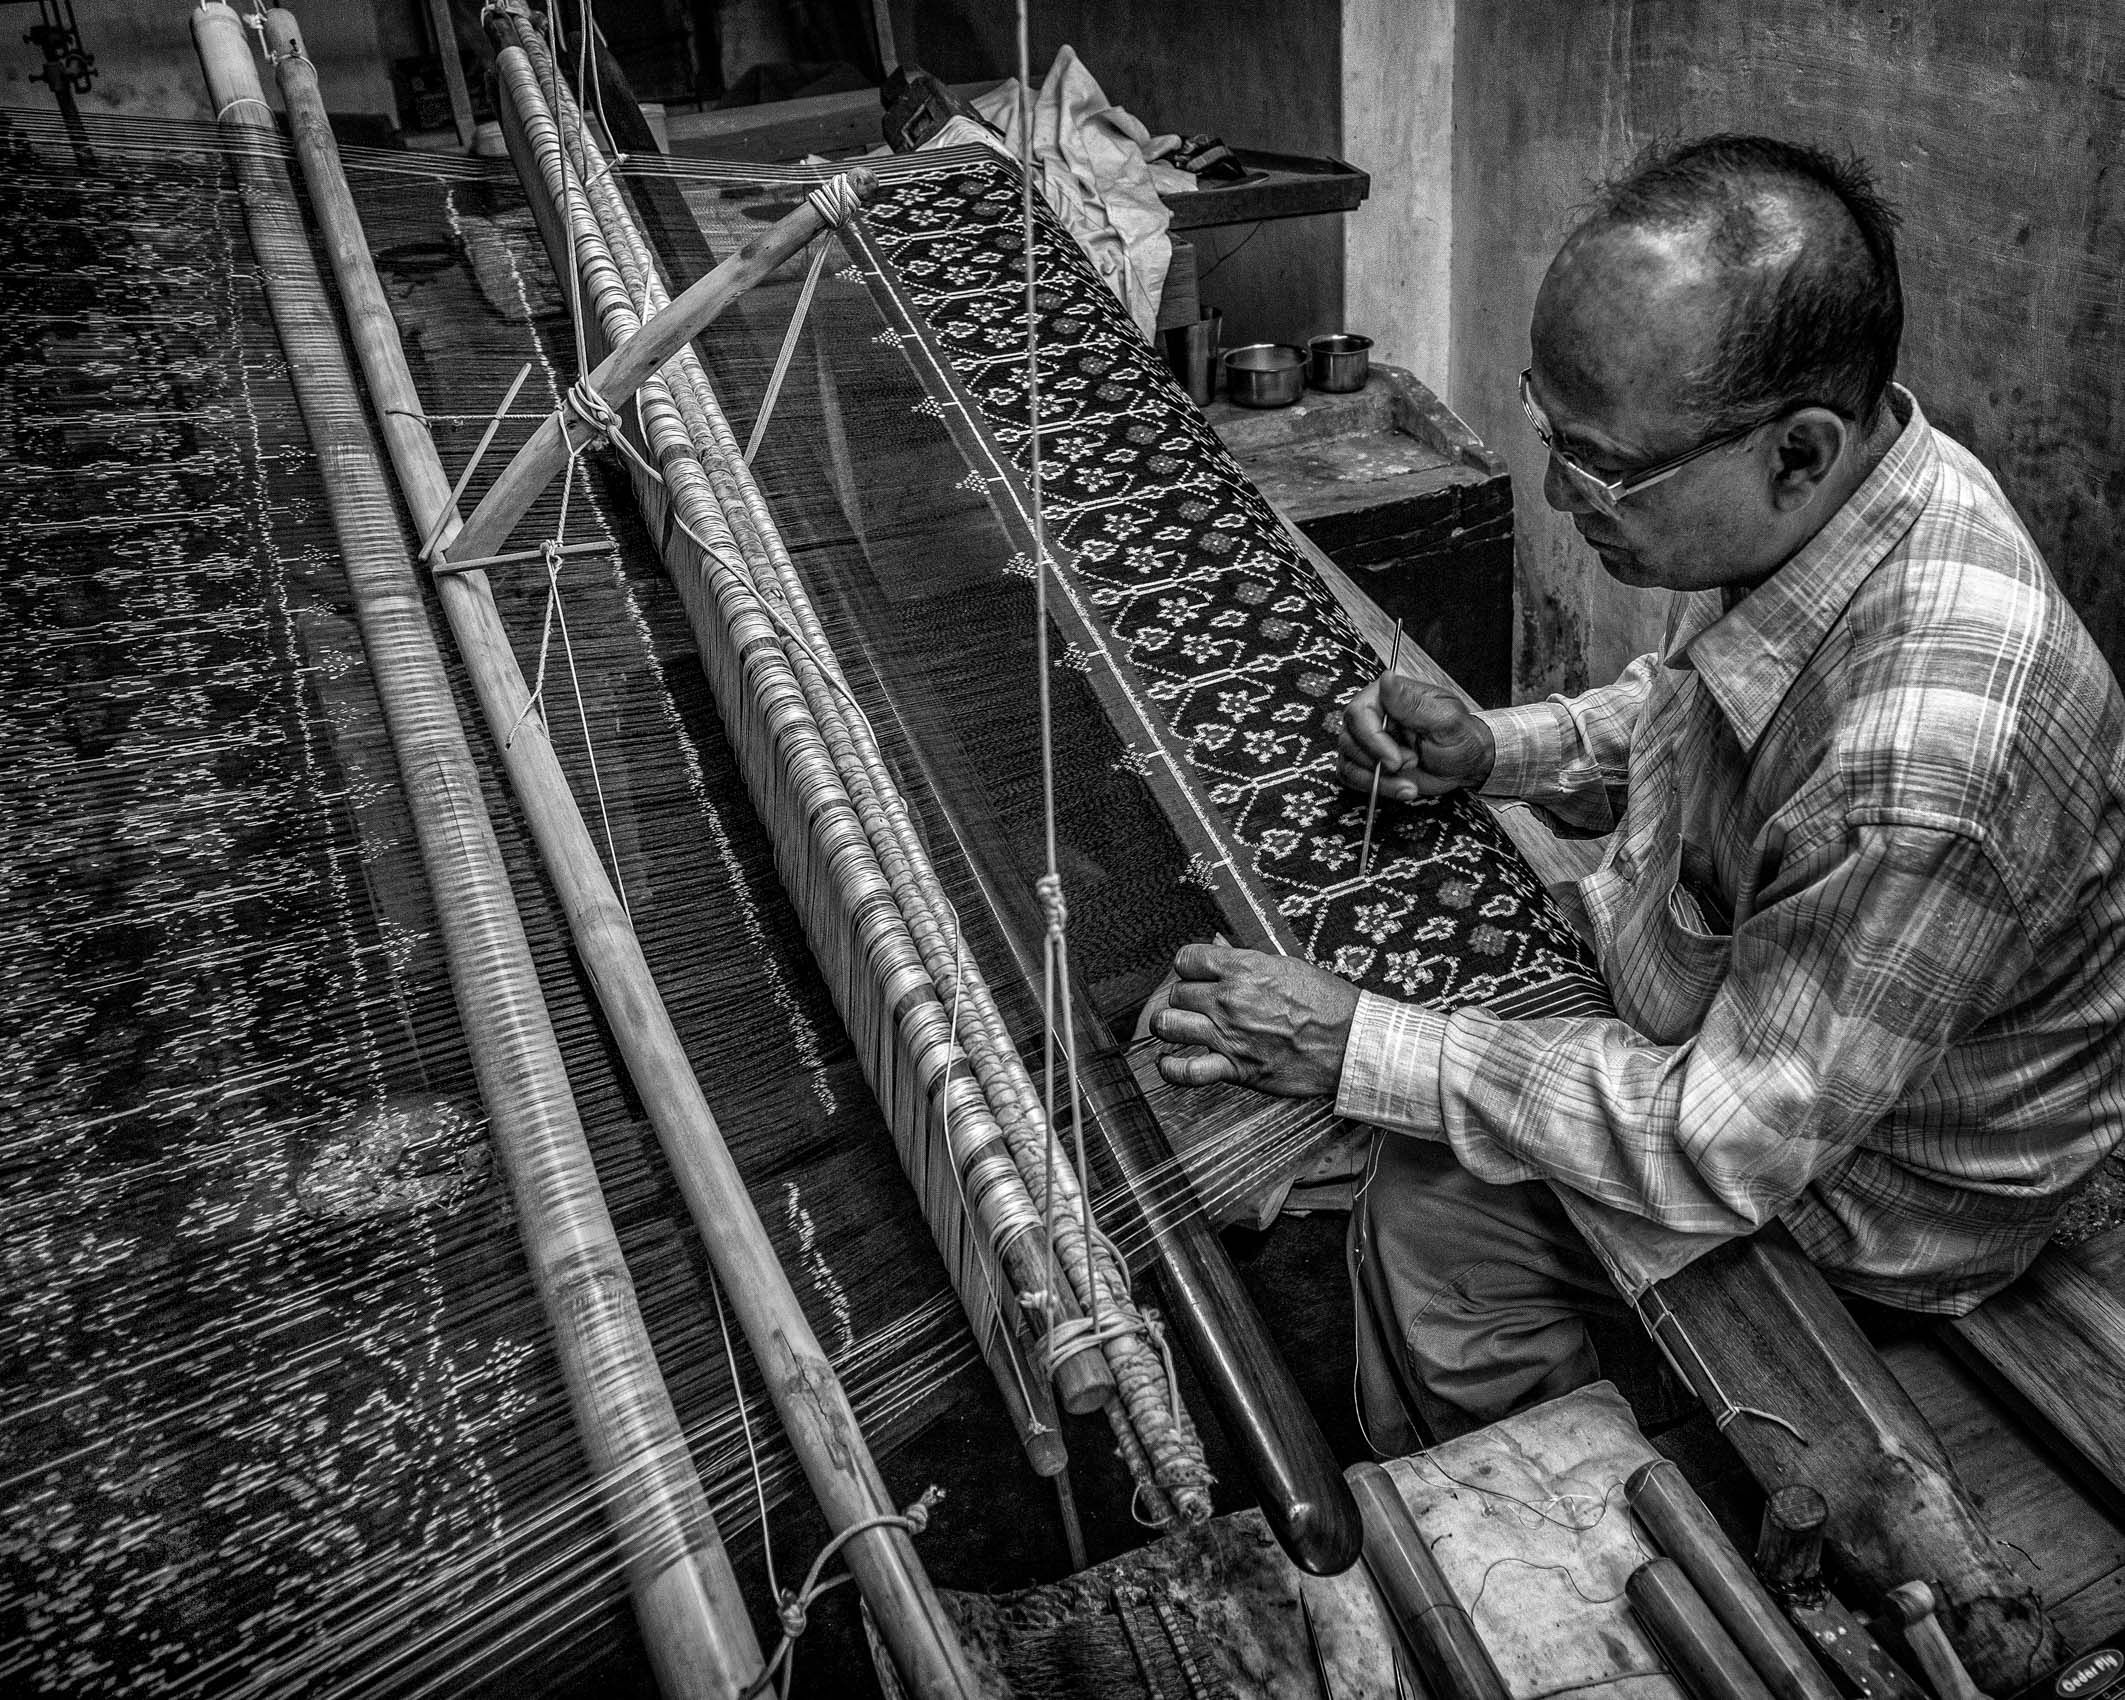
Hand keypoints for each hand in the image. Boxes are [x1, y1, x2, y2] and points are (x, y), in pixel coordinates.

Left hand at [1149, 942, 1360, 1096]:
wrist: (1352, 1042)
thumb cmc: (1327, 1003)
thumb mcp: (1287, 965)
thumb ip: (1245, 958)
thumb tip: (1217, 945)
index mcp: (1244, 968)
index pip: (1185, 959)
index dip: (1187, 967)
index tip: (1194, 976)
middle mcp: (1230, 999)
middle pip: (1176, 992)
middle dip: (1182, 997)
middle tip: (1194, 1005)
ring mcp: (1229, 1034)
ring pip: (1168, 1024)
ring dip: (1169, 1026)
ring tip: (1179, 1028)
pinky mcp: (1236, 1068)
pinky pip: (1186, 1071)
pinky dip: (1171, 1069)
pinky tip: (1169, 1063)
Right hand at [1335, 675, 1495, 802]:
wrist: (1465, 765)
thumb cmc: (1460, 737)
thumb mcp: (1444, 719)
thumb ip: (1412, 702)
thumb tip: (1387, 678)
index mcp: (1388, 696)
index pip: (1358, 712)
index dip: (1373, 740)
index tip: (1395, 759)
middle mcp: (1373, 717)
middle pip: (1349, 739)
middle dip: (1377, 761)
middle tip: (1409, 764)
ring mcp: (1367, 741)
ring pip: (1348, 761)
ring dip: (1378, 779)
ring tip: (1408, 780)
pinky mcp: (1367, 763)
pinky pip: (1351, 777)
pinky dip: (1375, 788)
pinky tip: (1401, 788)